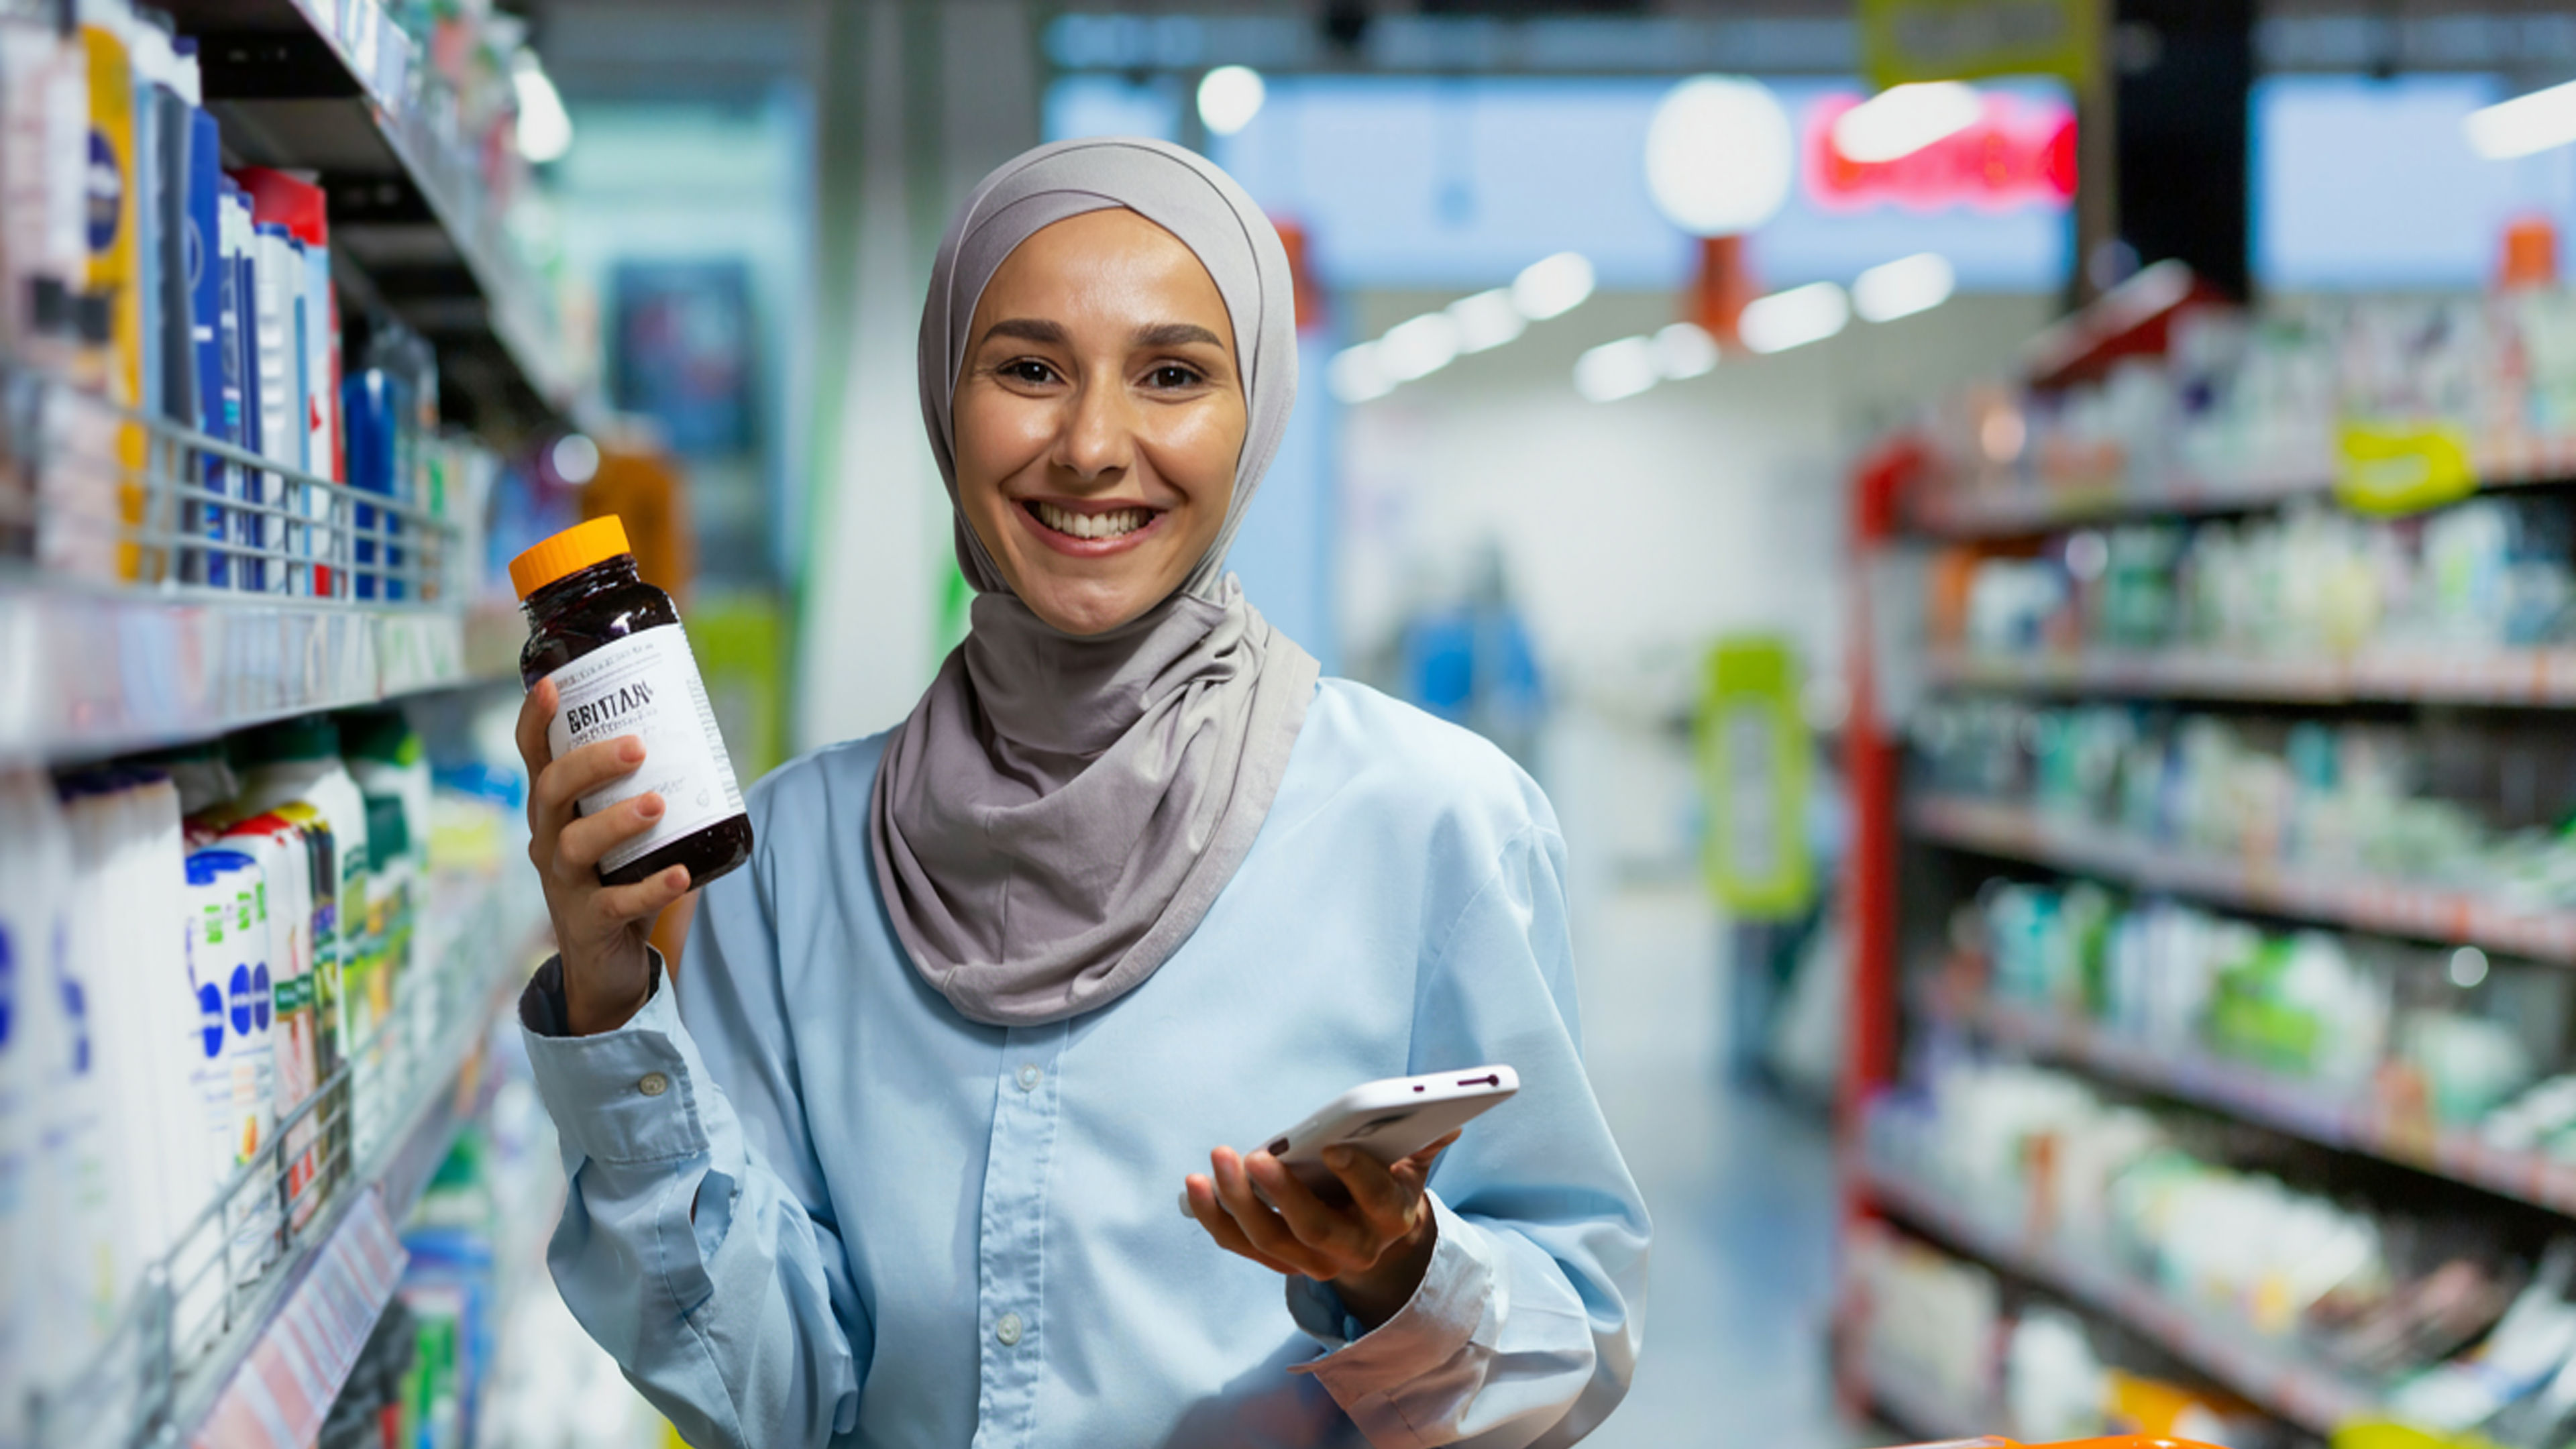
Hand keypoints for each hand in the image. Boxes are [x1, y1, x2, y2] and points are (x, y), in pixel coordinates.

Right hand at [516, 678, 692, 1034]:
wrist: (606, 964)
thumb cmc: (617, 879)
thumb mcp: (620, 830)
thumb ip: (644, 789)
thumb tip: (705, 736)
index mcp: (555, 809)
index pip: (534, 756)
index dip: (536, 719)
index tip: (556, 686)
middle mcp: (549, 840)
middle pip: (550, 792)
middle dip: (590, 764)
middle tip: (637, 747)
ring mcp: (563, 883)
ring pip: (576, 844)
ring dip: (617, 820)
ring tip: (657, 804)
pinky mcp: (588, 922)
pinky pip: (616, 903)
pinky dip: (651, 888)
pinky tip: (681, 875)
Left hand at [1184, 1132, 1459, 1331]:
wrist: (1377, 1238)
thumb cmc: (1389, 1185)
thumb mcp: (1411, 1164)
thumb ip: (1424, 1140)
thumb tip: (1448, 1116)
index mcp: (1392, 1218)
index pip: (1378, 1200)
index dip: (1358, 1176)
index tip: (1333, 1148)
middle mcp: (1353, 1249)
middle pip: (1313, 1229)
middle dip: (1281, 1194)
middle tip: (1253, 1156)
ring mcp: (1312, 1260)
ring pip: (1270, 1240)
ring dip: (1237, 1204)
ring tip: (1217, 1163)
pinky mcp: (1279, 1260)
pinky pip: (1241, 1244)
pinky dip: (1214, 1218)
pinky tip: (1195, 1187)